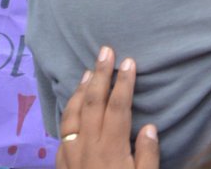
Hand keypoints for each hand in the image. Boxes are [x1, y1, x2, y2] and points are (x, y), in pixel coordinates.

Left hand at [56, 46, 158, 168]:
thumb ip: (148, 155)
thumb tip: (149, 127)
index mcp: (111, 149)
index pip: (118, 107)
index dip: (124, 83)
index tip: (128, 62)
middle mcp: (88, 146)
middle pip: (93, 103)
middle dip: (101, 75)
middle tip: (105, 52)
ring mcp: (71, 154)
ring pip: (73, 114)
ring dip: (81, 90)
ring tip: (88, 71)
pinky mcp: (61, 163)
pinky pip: (62, 131)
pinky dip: (68, 112)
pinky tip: (72, 105)